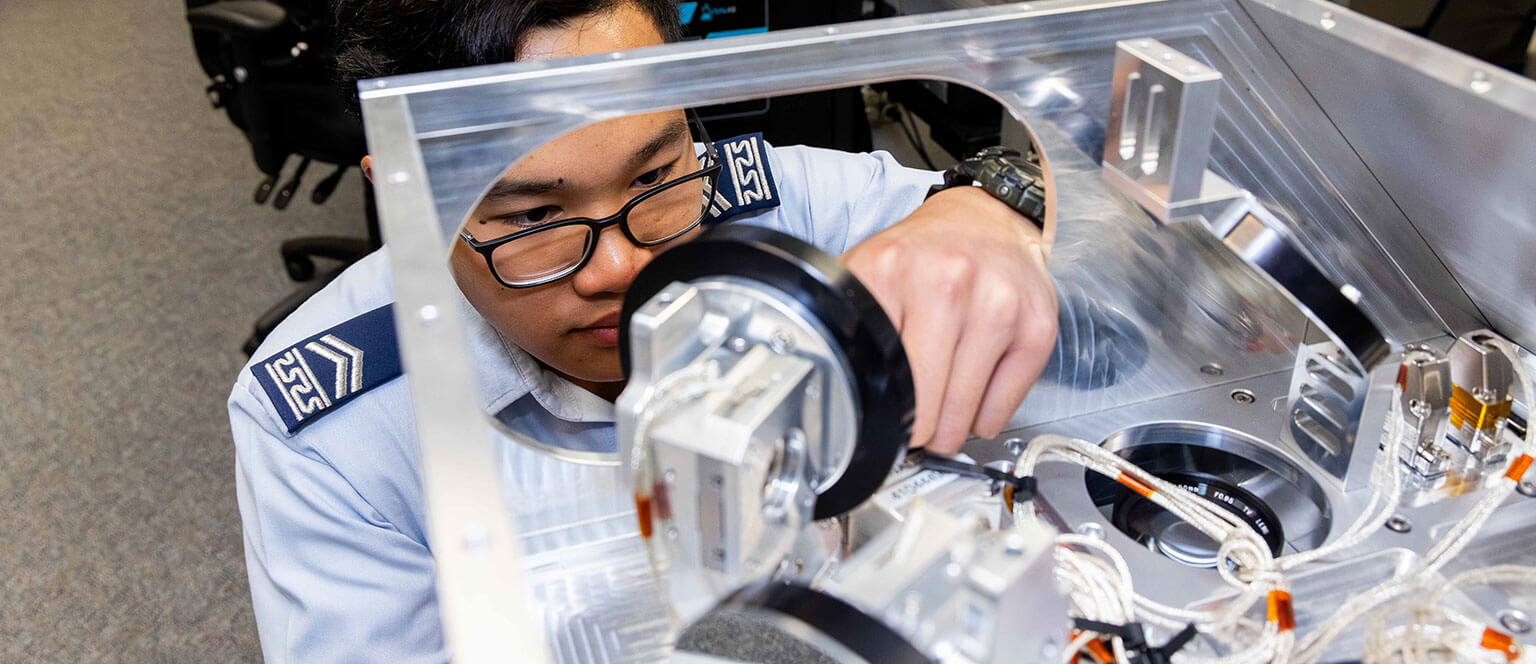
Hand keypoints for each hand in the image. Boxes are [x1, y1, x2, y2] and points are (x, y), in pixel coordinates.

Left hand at [841, 186, 1056, 453]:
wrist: (986, 221)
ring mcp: (998, 305)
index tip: (882, 414)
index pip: (877, 376)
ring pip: (963, 415)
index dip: (877, 408)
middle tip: (915, 423)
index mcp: (891, 272)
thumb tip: (831, 385)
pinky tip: (973, 396)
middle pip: (924, 404)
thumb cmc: (925, 258)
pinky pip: (1000, 410)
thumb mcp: (869, 273)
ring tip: (942, 411)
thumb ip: (847, 321)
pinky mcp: (1037, 327)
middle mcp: (948, 283)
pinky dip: (984, 419)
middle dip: (917, 428)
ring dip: (950, 429)